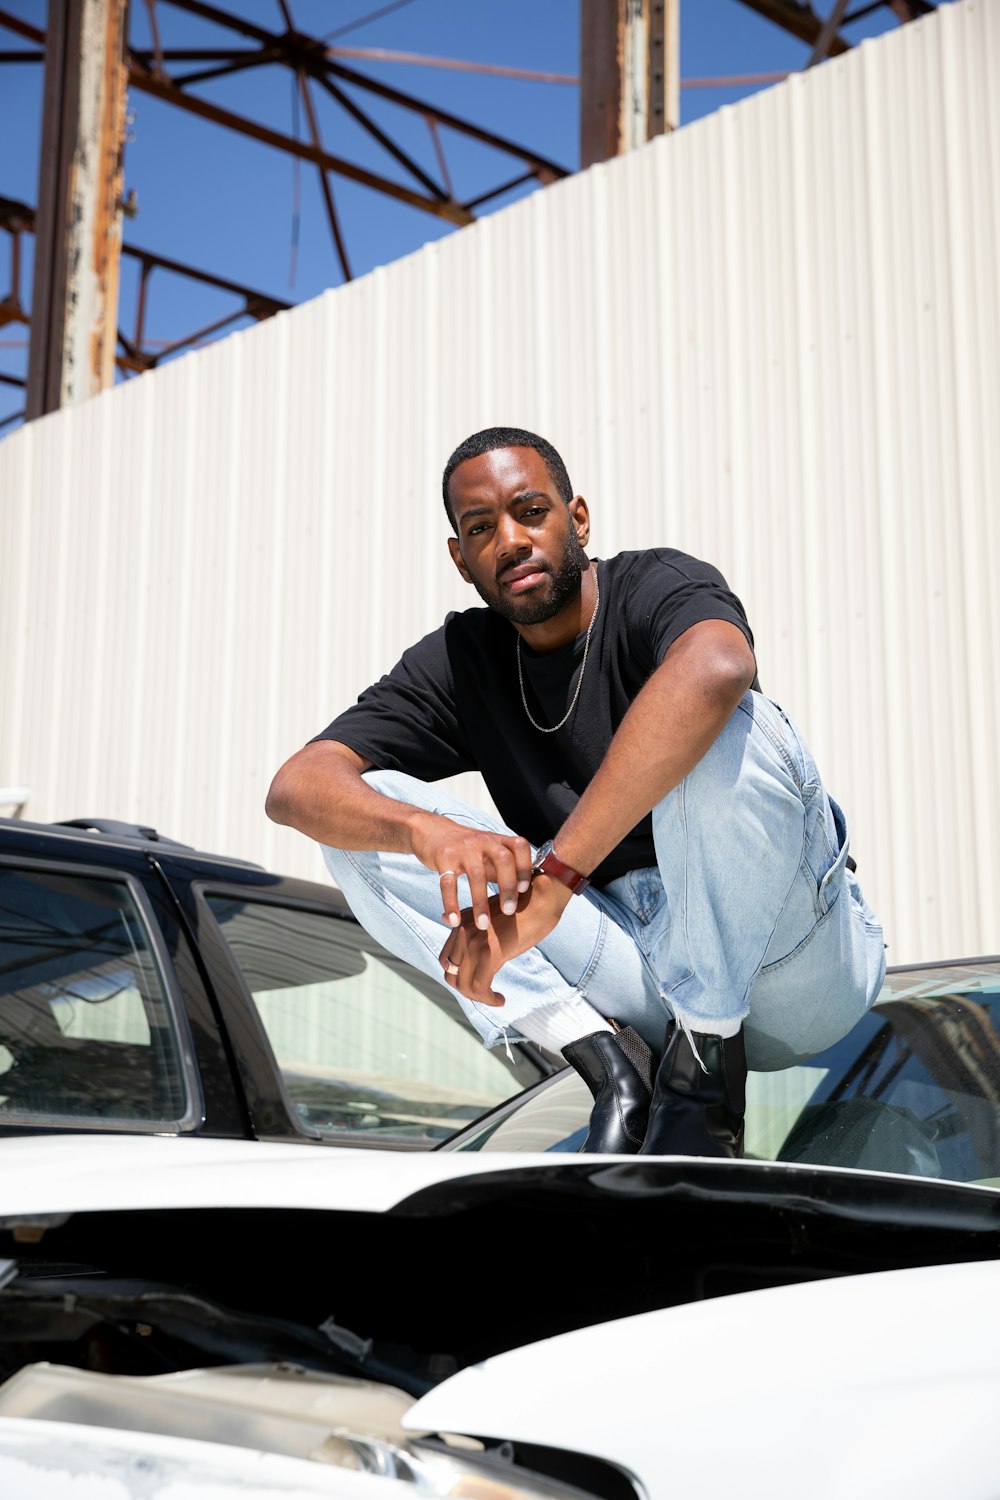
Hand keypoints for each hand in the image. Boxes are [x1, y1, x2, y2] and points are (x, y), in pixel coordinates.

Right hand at [409, 813, 533, 931]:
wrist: (430, 829)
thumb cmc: (466, 848)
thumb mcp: (488, 851)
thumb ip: (503, 868)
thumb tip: (524, 895)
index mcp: (497, 840)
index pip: (519, 846)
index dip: (525, 867)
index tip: (525, 890)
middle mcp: (483, 841)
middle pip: (503, 860)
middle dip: (508, 887)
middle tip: (509, 911)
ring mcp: (463, 848)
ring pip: (476, 875)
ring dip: (481, 902)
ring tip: (483, 925)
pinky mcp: (443, 857)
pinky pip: (448, 882)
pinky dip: (451, 903)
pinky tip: (454, 921)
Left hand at [438, 875, 572, 1005]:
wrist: (540, 901)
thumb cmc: (519, 907)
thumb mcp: (488, 914)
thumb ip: (468, 924)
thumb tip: (443, 919)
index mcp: (460, 924)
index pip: (445, 961)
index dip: (458, 977)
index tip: (476, 984)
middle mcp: (462, 933)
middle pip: (451, 976)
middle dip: (467, 990)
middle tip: (485, 995)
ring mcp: (474, 943)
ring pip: (465, 985)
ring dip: (479, 998)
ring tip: (496, 999)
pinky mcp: (490, 953)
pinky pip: (481, 987)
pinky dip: (489, 999)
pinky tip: (501, 999)